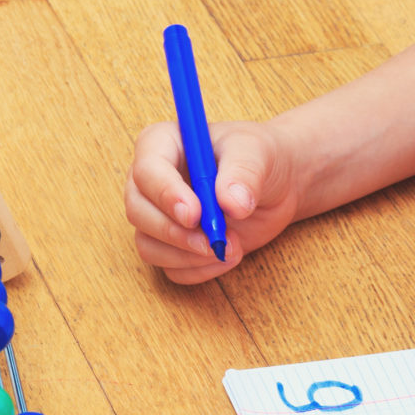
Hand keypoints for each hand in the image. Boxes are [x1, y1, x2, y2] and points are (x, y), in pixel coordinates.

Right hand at [124, 118, 306, 283]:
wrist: (276, 186)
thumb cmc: (258, 157)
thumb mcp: (256, 152)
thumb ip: (244, 173)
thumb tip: (232, 204)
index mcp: (162, 144)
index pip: (147, 170)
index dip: (165, 194)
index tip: (195, 214)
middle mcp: (151, 182)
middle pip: (138, 212)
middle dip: (175, 233)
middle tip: (213, 241)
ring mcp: (158, 216)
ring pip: (149, 246)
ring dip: (189, 256)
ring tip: (232, 247)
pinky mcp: (172, 246)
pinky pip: (171, 269)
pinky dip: (200, 269)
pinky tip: (228, 257)